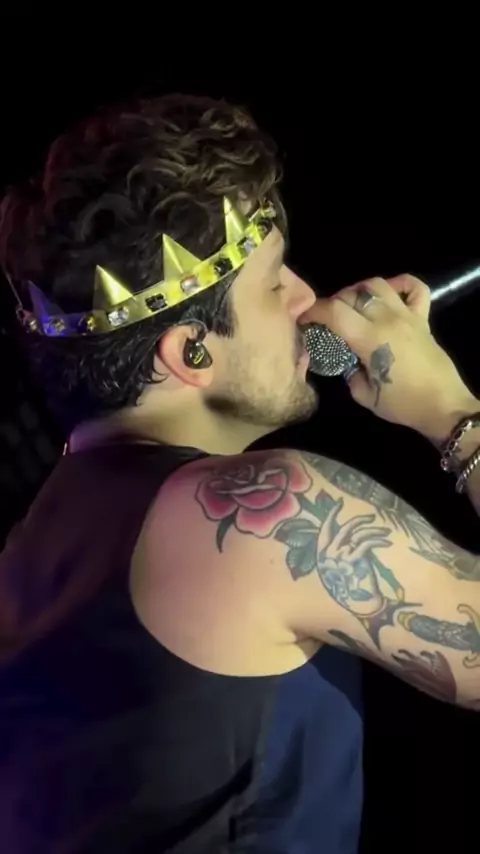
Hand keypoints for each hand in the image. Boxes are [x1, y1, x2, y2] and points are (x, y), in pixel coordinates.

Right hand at [301, 274, 475, 438]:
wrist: (442, 405)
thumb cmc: (402, 405)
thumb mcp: (365, 396)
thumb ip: (349, 374)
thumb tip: (346, 362)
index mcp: (370, 338)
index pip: (334, 311)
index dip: (314, 311)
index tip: (304, 318)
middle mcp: (387, 319)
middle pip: (352, 294)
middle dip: (334, 302)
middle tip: (328, 319)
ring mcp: (407, 315)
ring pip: (377, 284)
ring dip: (359, 290)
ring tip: (353, 306)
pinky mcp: (423, 318)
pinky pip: (415, 288)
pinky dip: (400, 284)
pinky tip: (389, 294)